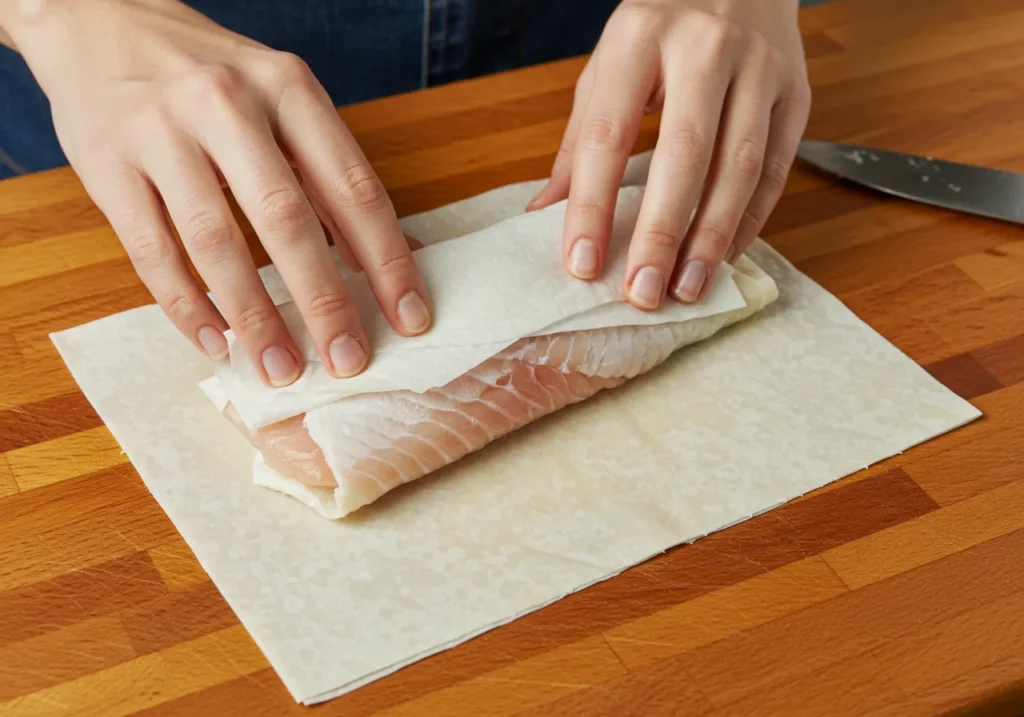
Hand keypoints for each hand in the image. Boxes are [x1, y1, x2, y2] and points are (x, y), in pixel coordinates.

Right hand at [3, 0, 430, 384]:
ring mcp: (160, 131)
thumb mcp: (280, 99)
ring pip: (215, 241)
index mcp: (288, 88)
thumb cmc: (211, 76)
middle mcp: (226, 103)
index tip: (410, 319)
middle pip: (286, 219)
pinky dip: (187, 306)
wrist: (99, 19)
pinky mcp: (105, 163)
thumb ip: (325, 172)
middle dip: (323, 301)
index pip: (353, 187)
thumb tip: (383, 257)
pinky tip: (218, 342)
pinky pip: (151, 251)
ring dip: (253, 316)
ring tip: (280, 368)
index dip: (388, 261)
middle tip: (347, 361)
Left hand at [528, 0, 810, 308]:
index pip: (609, 134)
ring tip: (687, 290)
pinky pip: (777, 166)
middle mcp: (705, 47)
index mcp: (639, 35)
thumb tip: (545, 213)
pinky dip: (752, 219)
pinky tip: (726, 256)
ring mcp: (760, 67)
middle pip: (684, 155)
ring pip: (740, 167)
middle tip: (641, 292)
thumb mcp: (608, 67)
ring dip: (711, 237)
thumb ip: (580, 140)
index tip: (582, 264)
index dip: (593, 206)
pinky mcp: (798, 90)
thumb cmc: (660, 28)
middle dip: (661, 233)